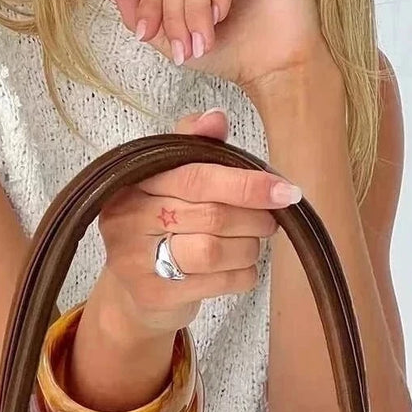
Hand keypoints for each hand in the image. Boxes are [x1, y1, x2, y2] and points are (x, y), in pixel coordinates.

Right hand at [96, 108, 298, 340]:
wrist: (136, 293)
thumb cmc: (163, 229)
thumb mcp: (174, 182)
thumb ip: (194, 147)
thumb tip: (216, 117)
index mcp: (135, 183)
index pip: (197, 178)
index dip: (246, 184)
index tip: (284, 190)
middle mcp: (127, 220)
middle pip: (211, 216)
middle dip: (253, 219)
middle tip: (270, 221)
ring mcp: (135, 261)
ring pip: (214, 251)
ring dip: (248, 248)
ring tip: (252, 244)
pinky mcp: (153, 295)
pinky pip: (217, 283)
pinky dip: (242, 275)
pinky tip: (241, 268)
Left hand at [106, 0, 331, 96]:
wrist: (275, 69)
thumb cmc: (235, 54)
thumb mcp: (178, 40)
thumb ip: (145, 16)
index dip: (152, 4)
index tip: (149, 36)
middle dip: (176, 11)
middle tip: (187, 47)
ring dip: (195, 5)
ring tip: (206, 37)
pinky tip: (223, 12)